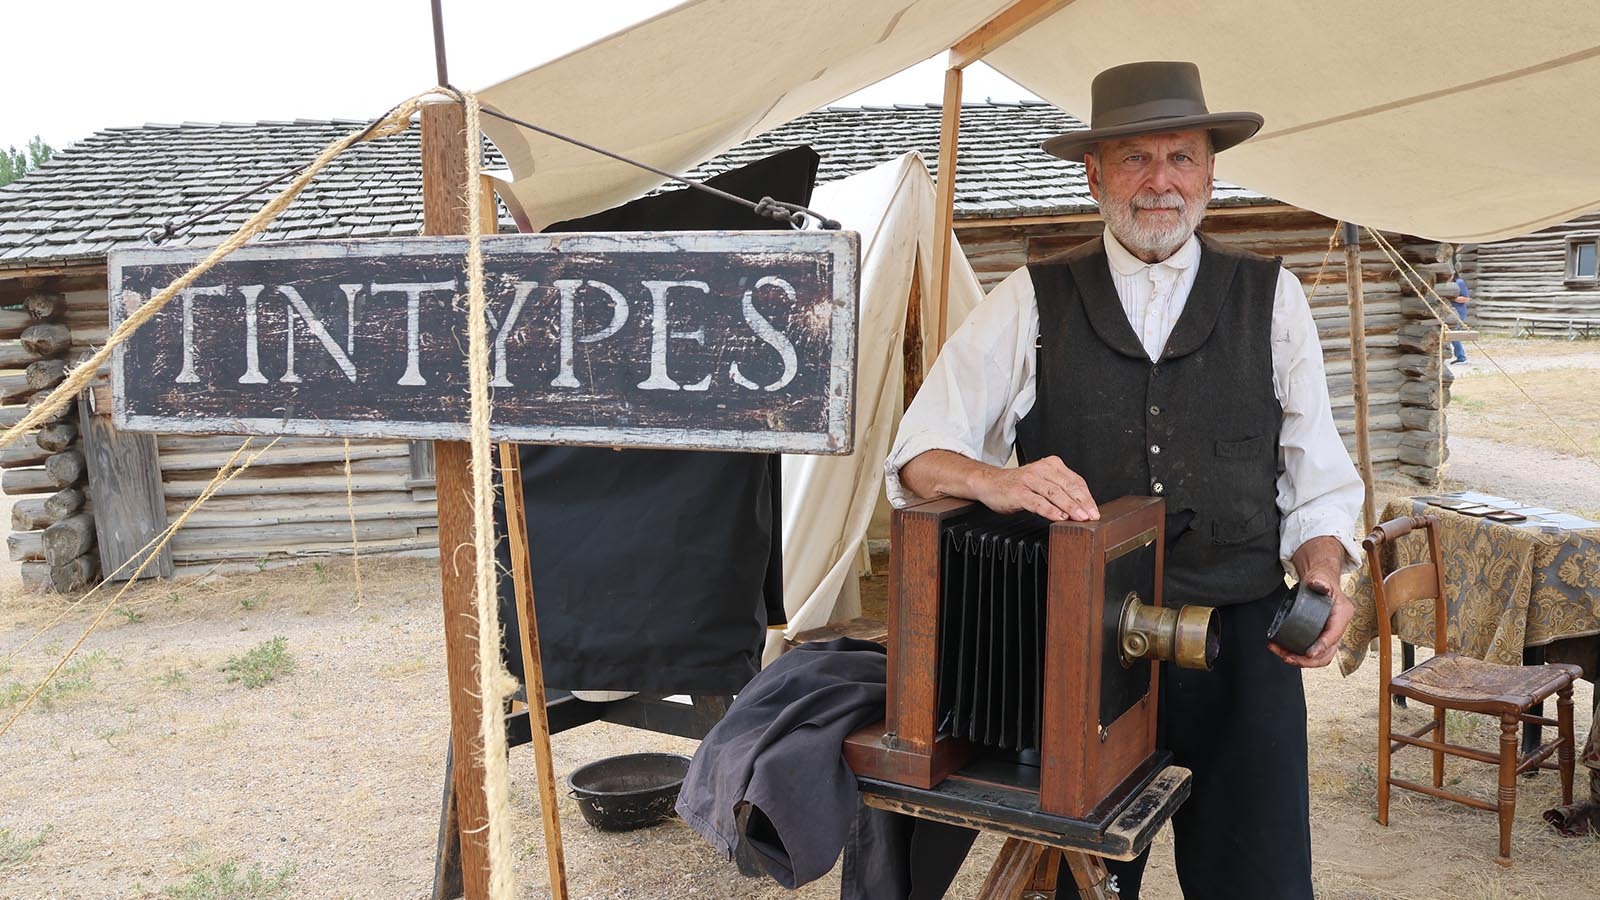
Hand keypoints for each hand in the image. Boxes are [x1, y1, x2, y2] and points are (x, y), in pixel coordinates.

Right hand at [972, 455, 1098, 521]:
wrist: (990, 483)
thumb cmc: (1018, 485)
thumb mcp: (1043, 482)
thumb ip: (1060, 490)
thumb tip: (1082, 507)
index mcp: (1052, 465)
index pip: (1075, 481)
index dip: (1087, 497)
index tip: (1094, 511)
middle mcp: (1042, 470)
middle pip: (1067, 487)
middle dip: (1082, 503)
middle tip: (1091, 516)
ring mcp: (1029, 480)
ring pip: (1054, 494)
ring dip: (1069, 507)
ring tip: (1079, 518)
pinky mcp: (1018, 492)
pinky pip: (1037, 502)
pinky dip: (1050, 510)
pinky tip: (1058, 518)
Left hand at [1268, 576, 1352, 667]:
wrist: (1320, 582)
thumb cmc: (1321, 580)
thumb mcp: (1321, 578)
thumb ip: (1320, 581)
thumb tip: (1316, 584)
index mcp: (1342, 615)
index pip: (1334, 636)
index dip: (1322, 646)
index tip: (1308, 654)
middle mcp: (1338, 628)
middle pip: (1327, 653)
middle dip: (1308, 661)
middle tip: (1288, 658)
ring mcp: (1330, 635)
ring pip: (1319, 657)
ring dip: (1301, 661)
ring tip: (1282, 655)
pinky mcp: (1320, 637)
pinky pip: (1311, 651)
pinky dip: (1297, 655)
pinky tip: (1282, 651)